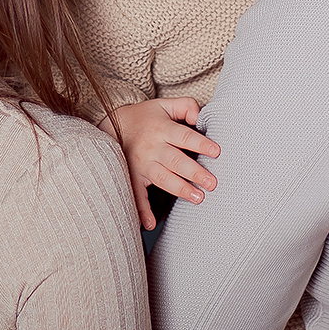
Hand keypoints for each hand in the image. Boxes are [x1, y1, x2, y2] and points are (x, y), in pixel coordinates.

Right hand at [103, 98, 221, 228]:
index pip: (184, 136)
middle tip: (212, 183)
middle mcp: (152, 147)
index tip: (216, 152)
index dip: (200, 144)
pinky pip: (136, 195)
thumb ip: (186, 106)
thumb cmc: (146, 116)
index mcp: (162, 129)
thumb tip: (200, 117)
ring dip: (180, 189)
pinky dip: (142, 210)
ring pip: (162, 178)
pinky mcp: (133, 177)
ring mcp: (141, 164)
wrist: (111, 124)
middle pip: (176, 160)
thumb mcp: (164, 104)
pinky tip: (150, 224)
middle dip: (194, 172)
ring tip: (198, 198)